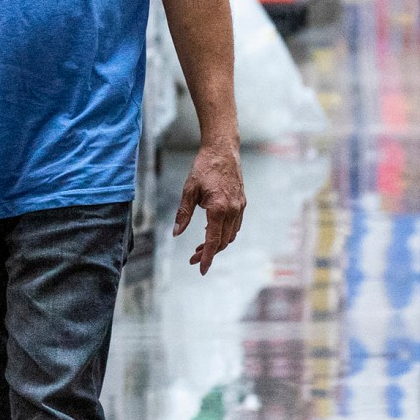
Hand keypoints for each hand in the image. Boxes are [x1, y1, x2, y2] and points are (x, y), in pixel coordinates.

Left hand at [175, 141, 246, 273]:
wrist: (223, 150)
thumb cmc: (204, 168)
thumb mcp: (188, 190)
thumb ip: (183, 214)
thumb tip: (177, 234)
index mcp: (218, 208)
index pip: (213, 240)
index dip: (207, 257)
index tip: (201, 269)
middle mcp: (233, 210)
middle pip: (223, 241)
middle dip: (209, 253)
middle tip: (193, 258)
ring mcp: (240, 207)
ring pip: (231, 235)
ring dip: (217, 245)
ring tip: (200, 248)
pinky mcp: (242, 203)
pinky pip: (235, 226)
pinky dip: (224, 234)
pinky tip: (212, 233)